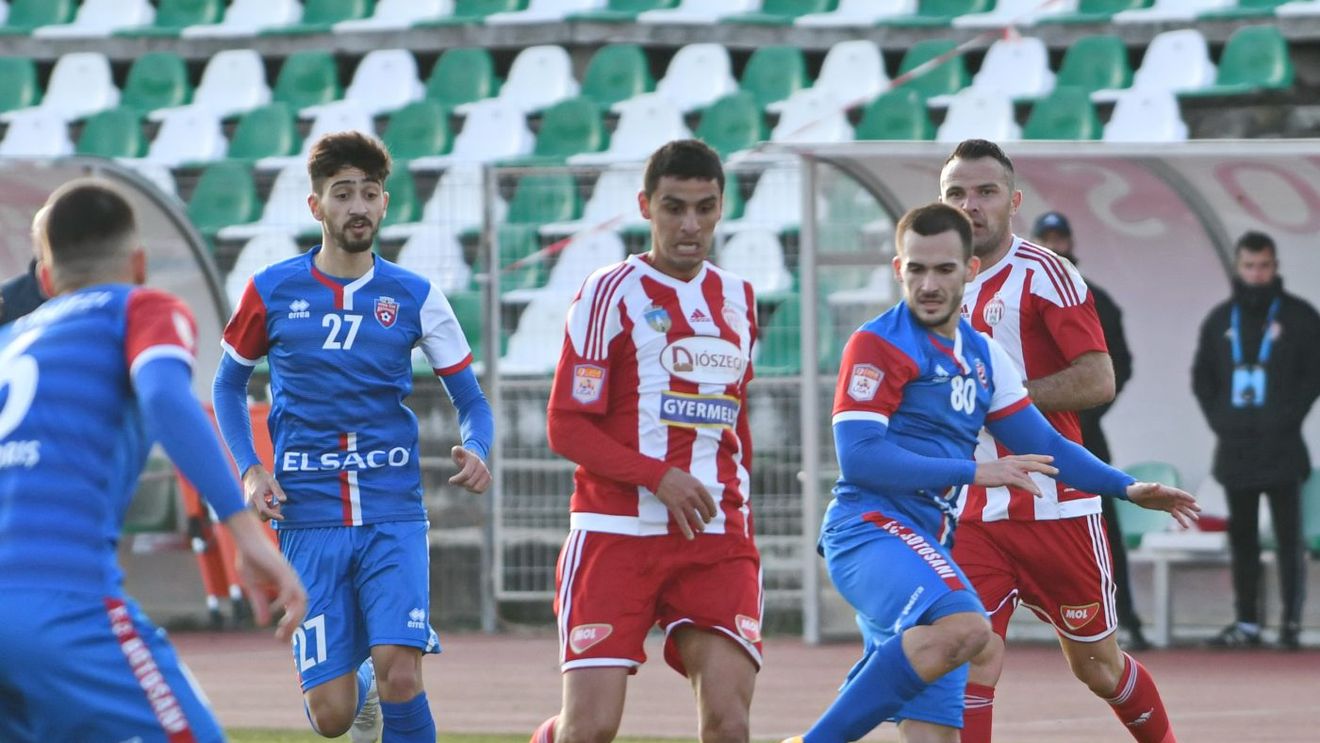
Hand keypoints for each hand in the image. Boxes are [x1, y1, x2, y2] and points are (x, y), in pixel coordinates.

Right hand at [226, 511, 305, 642]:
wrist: (247, 539)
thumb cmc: (251, 560)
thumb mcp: (254, 587)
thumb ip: (260, 604)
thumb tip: (262, 624)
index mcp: (286, 587)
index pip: (295, 609)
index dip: (291, 624)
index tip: (281, 639)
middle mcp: (291, 582)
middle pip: (302, 607)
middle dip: (294, 625)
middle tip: (282, 639)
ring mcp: (288, 576)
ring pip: (300, 599)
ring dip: (293, 616)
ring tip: (281, 630)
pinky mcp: (282, 570)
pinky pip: (287, 589)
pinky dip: (282, 602)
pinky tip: (271, 611)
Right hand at [242, 465, 285, 521]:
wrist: (251, 475)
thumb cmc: (263, 478)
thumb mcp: (272, 482)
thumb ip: (278, 491)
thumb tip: (284, 500)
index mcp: (256, 497)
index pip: (264, 511)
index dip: (273, 515)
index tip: (282, 517)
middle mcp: (250, 503)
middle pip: (262, 516)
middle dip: (272, 513)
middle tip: (277, 504)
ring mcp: (248, 506)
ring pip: (260, 516)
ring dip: (269, 512)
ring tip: (272, 501)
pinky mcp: (248, 507)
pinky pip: (257, 514)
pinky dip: (265, 510)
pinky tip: (267, 502)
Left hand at [449, 446, 490, 493]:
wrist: (473, 458)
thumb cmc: (463, 457)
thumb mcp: (457, 452)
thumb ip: (456, 450)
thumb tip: (456, 450)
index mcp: (474, 460)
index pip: (466, 474)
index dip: (457, 480)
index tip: (450, 481)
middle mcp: (482, 466)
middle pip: (469, 483)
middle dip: (461, 483)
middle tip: (457, 480)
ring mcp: (486, 473)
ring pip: (476, 489)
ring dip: (468, 488)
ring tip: (464, 482)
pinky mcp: (488, 479)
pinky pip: (481, 490)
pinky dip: (473, 490)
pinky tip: (470, 485)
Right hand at [654, 468, 717, 539]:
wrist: (660, 475)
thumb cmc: (675, 476)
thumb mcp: (690, 478)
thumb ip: (697, 488)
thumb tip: (704, 498)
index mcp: (698, 486)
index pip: (709, 500)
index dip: (712, 509)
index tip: (713, 514)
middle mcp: (692, 494)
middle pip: (703, 509)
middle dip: (706, 517)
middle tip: (707, 521)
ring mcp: (683, 501)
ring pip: (695, 517)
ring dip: (699, 524)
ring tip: (702, 528)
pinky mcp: (674, 507)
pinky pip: (682, 521)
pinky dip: (687, 530)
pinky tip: (691, 537)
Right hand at [972, 454, 1057, 496]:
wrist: (972, 472)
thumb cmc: (984, 473)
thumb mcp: (1001, 472)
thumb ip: (1013, 477)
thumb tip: (1024, 485)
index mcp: (1010, 459)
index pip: (1029, 457)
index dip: (1040, 457)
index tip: (1050, 458)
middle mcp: (1012, 462)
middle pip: (1032, 463)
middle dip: (1045, 466)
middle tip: (1056, 470)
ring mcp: (1010, 469)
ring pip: (1028, 475)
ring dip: (1036, 485)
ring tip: (1042, 493)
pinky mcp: (1007, 477)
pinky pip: (1023, 483)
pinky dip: (1031, 489)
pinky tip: (1037, 494)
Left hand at [1126, 482, 1200, 528]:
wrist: (1135, 495)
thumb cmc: (1139, 490)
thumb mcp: (1143, 488)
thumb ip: (1150, 487)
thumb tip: (1157, 484)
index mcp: (1166, 490)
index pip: (1178, 493)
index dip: (1186, 496)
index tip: (1194, 500)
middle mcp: (1169, 496)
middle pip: (1183, 501)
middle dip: (1191, 505)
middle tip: (1199, 510)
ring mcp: (1168, 502)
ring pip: (1181, 509)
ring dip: (1188, 514)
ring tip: (1195, 520)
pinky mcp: (1165, 507)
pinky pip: (1175, 513)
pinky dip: (1180, 518)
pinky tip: (1185, 524)